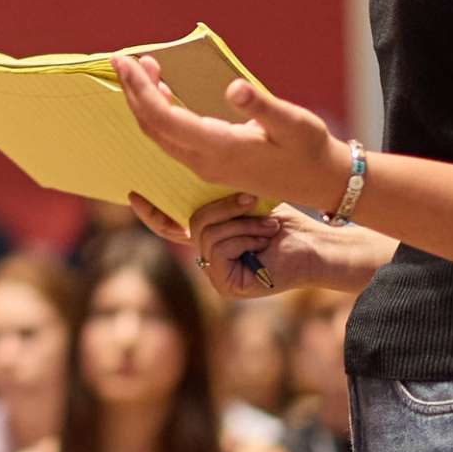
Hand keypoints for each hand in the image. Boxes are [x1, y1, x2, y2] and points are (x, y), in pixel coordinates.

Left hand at [117, 57, 351, 220]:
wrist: (321, 181)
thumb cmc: (309, 149)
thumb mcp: (293, 123)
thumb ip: (262, 107)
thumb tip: (235, 88)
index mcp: (220, 149)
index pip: (164, 118)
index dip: (141, 89)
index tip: (126, 61)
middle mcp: (205, 162)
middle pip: (153, 126)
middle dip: (134, 91)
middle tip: (124, 59)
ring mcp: (205, 166)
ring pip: (160, 134)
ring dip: (146, 102)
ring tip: (144, 68)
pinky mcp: (211, 165)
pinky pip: (172, 139)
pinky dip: (160, 113)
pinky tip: (163, 93)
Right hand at [134, 195, 395, 302]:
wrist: (319, 246)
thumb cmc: (290, 222)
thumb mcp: (247, 200)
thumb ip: (219, 198)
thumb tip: (197, 166)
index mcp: (212, 238)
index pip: (171, 228)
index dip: (152, 213)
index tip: (133, 194)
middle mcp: (210, 258)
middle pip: (191, 222)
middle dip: (223, 206)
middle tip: (250, 200)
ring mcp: (217, 275)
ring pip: (206, 232)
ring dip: (242, 221)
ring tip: (268, 225)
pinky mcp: (227, 285)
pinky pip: (218, 247)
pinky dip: (244, 236)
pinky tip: (265, 240)